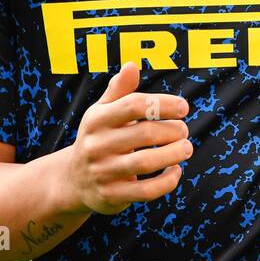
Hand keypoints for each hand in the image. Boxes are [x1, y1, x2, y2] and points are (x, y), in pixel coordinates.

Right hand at [60, 61, 193, 215]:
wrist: (73, 180)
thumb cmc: (98, 138)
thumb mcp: (102, 112)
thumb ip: (119, 90)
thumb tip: (132, 65)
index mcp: (96, 119)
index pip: (134, 105)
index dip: (163, 104)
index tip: (183, 107)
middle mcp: (97, 145)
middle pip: (144, 133)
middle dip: (173, 130)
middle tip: (184, 130)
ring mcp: (103, 172)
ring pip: (146, 162)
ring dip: (173, 154)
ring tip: (186, 148)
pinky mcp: (112, 196)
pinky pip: (146, 190)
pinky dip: (167, 181)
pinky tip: (175, 171)